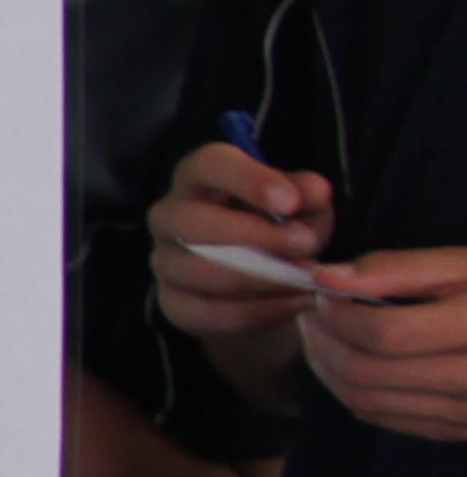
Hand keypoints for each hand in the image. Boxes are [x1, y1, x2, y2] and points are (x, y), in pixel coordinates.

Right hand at [151, 143, 335, 344]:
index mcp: (199, 178)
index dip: (247, 180)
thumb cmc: (278, 230)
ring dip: (259, 277)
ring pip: (197, 270)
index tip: (290, 202)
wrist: (261, 286)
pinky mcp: (171, 303)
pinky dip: (256, 311)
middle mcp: (169, 216)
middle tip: (305, 245)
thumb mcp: (302, 207)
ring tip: (306, 280)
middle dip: (252, 235)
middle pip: (190, 220)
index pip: (208, 164)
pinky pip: (207, 311)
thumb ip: (307, 196)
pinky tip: (293, 304)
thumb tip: (313, 191)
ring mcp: (164, 261)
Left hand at [302, 244, 466, 442]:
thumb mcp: (466, 266)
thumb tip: (325, 276)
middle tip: (311, 312)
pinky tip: (349, 360)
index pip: (385, 333)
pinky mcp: (459, 431)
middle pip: (366, 372)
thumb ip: (398, 270)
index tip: (320, 290)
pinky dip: (351, 390)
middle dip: (322, 340)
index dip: (338, 313)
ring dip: (327, 367)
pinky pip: (384, 417)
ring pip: (365, 401)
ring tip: (322, 334)